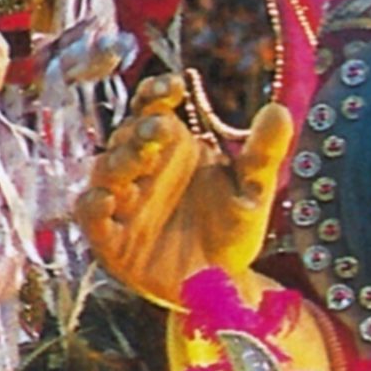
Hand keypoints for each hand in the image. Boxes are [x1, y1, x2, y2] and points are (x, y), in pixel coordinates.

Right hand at [76, 79, 291, 311]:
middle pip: (127, 138)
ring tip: (142, 158)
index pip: (151, 108)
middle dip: (141, 131)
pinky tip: (106, 199)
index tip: (174, 86)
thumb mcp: (253, 191)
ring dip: (120, 162)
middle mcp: (141, 168)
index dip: (155, 93)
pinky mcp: (110, 239)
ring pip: (106, 172)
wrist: (223, 284)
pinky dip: (93, 206)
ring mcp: (122, 202)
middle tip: (162, 128)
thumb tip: (279, 110)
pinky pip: (91, 217)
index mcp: (170, 147)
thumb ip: (263, 153)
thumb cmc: (232, 229)